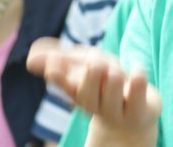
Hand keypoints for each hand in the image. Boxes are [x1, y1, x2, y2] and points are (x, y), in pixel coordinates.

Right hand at [27, 37, 160, 139]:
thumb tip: (31, 55)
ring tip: (118, 71)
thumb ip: (61, 59)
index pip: (65, 85)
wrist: (135, 118)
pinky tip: (137, 72)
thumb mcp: (86, 67)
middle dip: (92, 72)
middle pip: (87, 90)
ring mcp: (118, 110)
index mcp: (79, 93)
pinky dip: (138, 78)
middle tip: (98, 63)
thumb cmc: (107, 86)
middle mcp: (96, 105)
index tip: (54, 64)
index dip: (59, 75)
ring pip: (112, 87)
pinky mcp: (141, 112)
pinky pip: (139, 93)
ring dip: (114, 75)